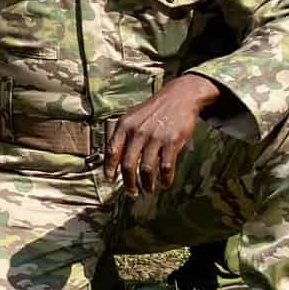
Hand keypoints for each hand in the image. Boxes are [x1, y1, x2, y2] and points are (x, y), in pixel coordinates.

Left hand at [105, 74, 219, 194]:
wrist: (179, 97)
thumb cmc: (153, 110)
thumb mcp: (132, 116)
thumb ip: (122, 134)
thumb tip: (112, 157)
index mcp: (124, 125)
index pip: (112, 151)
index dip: (109, 168)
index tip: (110, 180)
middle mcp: (138, 132)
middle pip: (128, 165)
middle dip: (128, 183)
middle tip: (132, 192)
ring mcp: (155, 137)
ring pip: (146, 169)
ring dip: (147, 184)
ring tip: (147, 190)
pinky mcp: (172, 142)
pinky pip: (166, 167)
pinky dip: (165, 179)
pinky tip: (165, 183)